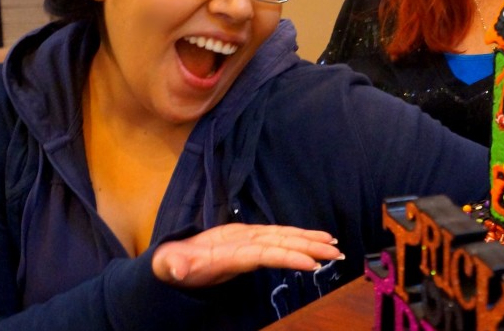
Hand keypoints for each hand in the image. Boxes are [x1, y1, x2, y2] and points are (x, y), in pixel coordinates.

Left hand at [151, 223, 343, 287]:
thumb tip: (178, 268)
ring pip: (285, 236)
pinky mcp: (253, 240)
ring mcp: (250, 236)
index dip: (287, 255)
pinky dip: (300, 238)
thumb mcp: (168, 265)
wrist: (173, 254)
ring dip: (310, 239)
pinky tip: (316, 241)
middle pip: (281, 239)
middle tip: (335, 252)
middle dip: (309, 245)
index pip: (264, 251)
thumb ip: (173, 265)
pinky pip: (281, 238)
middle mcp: (244, 237)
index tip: (310, 263)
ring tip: (334, 245)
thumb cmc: (173, 264)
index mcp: (229, 247)